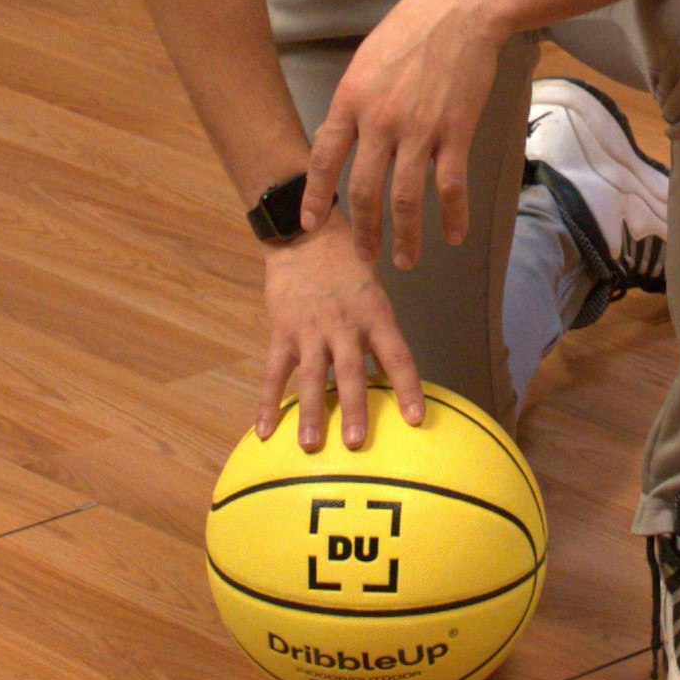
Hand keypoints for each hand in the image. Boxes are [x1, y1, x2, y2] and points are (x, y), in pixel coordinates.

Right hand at [256, 230, 424, 450]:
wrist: (305, 234)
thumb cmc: (348, 265)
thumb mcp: (374, 293)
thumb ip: (379, 334)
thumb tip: (392, 377)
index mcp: (375, 316)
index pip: (398, 357)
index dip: (408, 389)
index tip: (415, 419)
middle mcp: (345, 326)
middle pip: (351, 373)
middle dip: (354, 410)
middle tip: (355, 443)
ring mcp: (311, 330)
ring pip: (312, 377)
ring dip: (311, 412)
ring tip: (310, 445)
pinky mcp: (282, 330)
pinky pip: (274, 372)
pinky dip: (267, 402)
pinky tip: (264, 430)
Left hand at [301, 0, 508, 269]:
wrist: (460, 10)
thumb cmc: (411, 28)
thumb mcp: (365, 61)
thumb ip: (352, 104)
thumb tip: (339, 138)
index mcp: (351, 100)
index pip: (325, 159)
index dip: (316, 197)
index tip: (311, 224)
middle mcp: (380, 121)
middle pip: (364, 190)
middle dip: (363, 231)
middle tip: (365, 257)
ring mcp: (420, 129)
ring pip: (406, 198)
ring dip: (404, 236)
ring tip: (405, 260)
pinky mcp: (456, 131)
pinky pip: (450, 185)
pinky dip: (452, 215)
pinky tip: (453, 235)